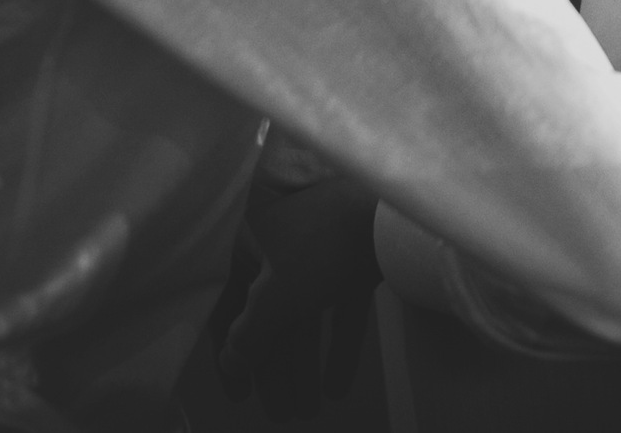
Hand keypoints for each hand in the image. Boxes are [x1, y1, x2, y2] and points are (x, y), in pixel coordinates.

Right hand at [218, 175, 380, 413]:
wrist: (392, 209)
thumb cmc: (320, 250)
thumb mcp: (274, 299)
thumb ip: (247, 338)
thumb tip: (229, 365)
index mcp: (249, 244)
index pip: (228, 306)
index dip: (229, 355)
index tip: (240, 394)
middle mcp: (279, 244)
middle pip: (270, 318)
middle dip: (276, 371)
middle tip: (281, 415)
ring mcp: (322, 250)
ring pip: (306, 317)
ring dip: (306, 367)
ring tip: (308, 411)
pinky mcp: (356, 259)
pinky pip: (341, 309)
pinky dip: (340, 346)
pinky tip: (339, 388)